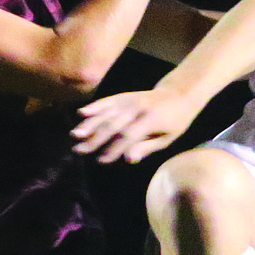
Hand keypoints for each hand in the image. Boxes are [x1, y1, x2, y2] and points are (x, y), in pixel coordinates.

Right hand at [72, 84, 196, 161]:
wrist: (179, 94)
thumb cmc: (174, 122)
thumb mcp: (167, 138)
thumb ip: (146, 148)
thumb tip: (128, 159)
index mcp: (150, 120)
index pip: (128, 136)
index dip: (113, 149)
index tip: (100, 160)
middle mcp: (137, 108)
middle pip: (113, 124)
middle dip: (95, 138)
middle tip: (79, 150)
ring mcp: (130, 100)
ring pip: (107, 112)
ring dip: (89, 124)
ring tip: (75, 135)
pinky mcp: (125, 96)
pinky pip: (108, 101)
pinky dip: (95, 106)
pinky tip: (81, 113)